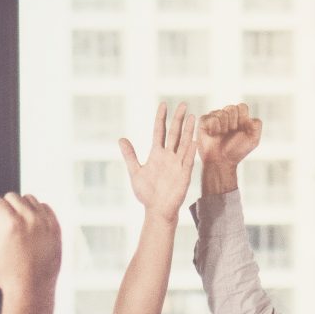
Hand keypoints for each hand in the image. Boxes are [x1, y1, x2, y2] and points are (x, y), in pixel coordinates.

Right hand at [0, 193, 63, 296]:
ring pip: (29, 199)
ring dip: (21, 209)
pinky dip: (37, 213)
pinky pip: (44, 206)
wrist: (32, 289)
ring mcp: (45, 223)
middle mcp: (30, 220)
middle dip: (6, 210)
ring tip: (19, 230)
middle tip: (7, 232)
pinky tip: (31, 229)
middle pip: (12, 196)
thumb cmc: (5, 273)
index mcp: (10, 224)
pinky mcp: (56, 227)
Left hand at [122, 102, 198, 219]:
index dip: (161, 118)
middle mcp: (169, 156)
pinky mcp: (184, 174)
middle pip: (175, 133)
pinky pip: (188, 160)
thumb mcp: (135, 172)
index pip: (160, 131)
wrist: (157, 210)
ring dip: (188, 130)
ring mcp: (178, 164)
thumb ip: (130, 155)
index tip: (163, 104)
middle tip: (183, 104)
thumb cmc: (147, 193)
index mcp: (157, 154)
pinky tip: (194, 140)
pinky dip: (191, 150)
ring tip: (192, 116)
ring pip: (184, 143)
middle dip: (178, 118)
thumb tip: (121, 139)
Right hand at [197, 102, 262, 167]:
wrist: (221, 161)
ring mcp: (215, 117)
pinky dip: (214, 128)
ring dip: (224, 127)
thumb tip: (251, 117)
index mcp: (238, 117)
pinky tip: (214, 135)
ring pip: (221, 113)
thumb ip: (257, 126)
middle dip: (233, 123)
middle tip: (230, 134)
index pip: (242, 106)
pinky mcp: (204, 121)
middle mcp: (226, 115)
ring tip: (221, 136)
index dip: (242, 118)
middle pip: (231, 108)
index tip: (241, 130)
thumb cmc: (236, 151)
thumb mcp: (253, 140)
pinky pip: (211, 118)